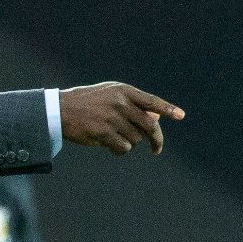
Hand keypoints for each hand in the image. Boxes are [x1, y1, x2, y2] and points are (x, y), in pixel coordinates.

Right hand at [59, 83, 184, 154]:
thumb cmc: (89, 103)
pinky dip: (120, 150)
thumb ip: (133, 104)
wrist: (61, 109)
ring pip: (136, 139)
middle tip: (156, 149)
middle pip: (149, 126)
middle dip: (156, 140)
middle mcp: (120, 102)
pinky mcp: (104, 133)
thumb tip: (157, 117)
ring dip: (129, 142)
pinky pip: (123, 148)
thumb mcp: (111, 95)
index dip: (167, 109)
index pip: (151, 101)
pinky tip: (109, 144)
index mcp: (124, 91)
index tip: (181, 116)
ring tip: (114, 136)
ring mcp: (112, 118)